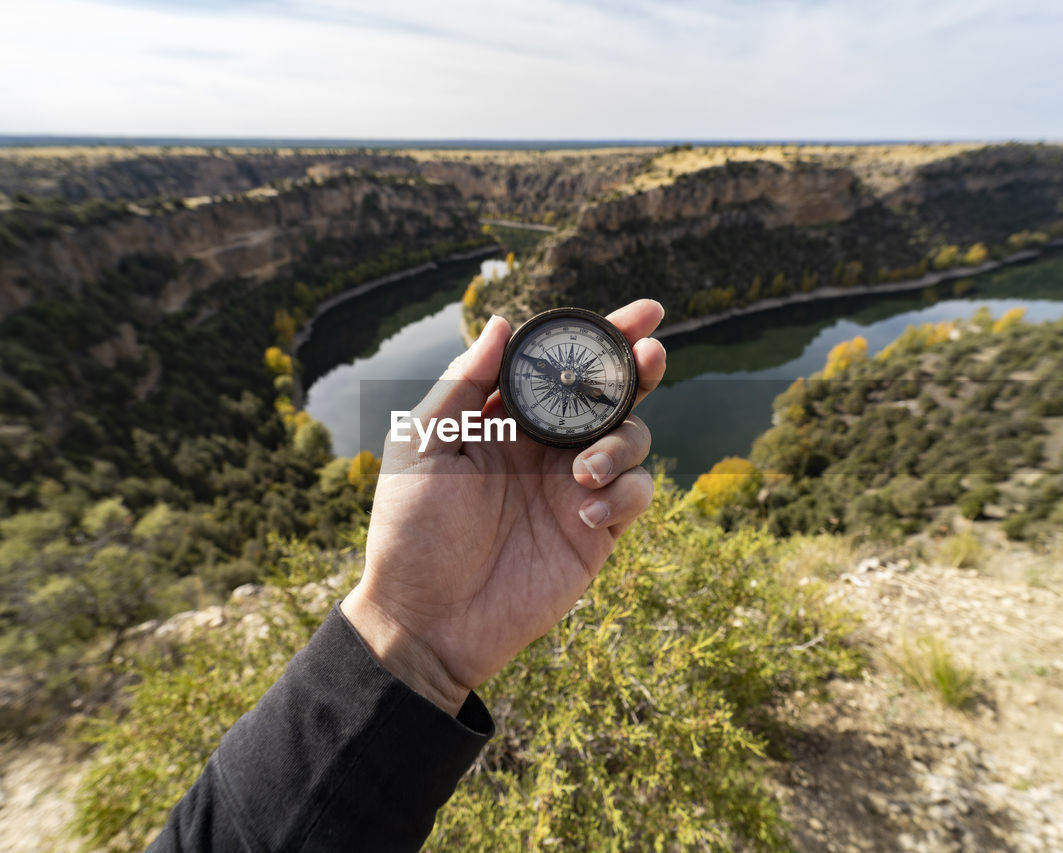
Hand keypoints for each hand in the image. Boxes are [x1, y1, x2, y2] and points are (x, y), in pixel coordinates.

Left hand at [341, 300, 666, 713]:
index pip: (561, 366)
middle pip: (610, 394)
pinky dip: (625, 494)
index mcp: (507, 419)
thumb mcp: (421, 447)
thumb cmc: (411, 532)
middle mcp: (547, 447)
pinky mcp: (596, 532)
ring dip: (623, 442)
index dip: (601, 336)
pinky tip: (586, 511)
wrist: (426, 620)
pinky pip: (636, 495)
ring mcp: (575, 488)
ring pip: (633, 439)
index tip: (641, 313)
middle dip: (639, 368)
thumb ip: (462, 384)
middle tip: (652, 354)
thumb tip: (501, 324)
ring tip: (585, 473)